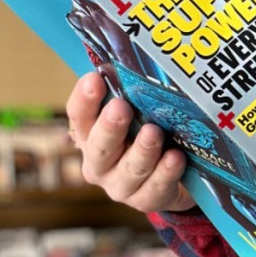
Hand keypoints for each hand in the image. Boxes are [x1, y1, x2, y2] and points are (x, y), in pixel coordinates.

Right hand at [66, 72, 194, 212]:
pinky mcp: (146, 200)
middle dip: (110, 127)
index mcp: (89, 135)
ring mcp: (120, 185)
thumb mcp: (137, 112)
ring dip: (142, 150)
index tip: (94, 78)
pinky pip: (155, 187)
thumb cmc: (145, 132)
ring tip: (154, 132)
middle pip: (99, 146)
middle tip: (120, 107)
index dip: (84, 98)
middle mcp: (99, 162)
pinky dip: (166, 172)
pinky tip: (176, 157)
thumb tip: (144, 56)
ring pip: (129, 169)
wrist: (169, 176)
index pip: (79, 115)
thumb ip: (133, 92)